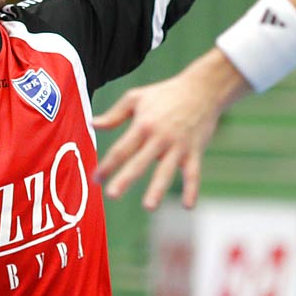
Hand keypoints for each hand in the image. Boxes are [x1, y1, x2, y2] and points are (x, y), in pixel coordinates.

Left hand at [94, 50, 248, 209]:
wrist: (202, 89)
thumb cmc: (166, 93)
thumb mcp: (136, 98)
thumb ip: (114, 114)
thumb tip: (92, 124)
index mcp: (143, 125)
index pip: (121, 149)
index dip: (107, 165)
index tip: (95, 179)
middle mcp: (160, 137)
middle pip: (139, 162)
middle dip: (125, 178)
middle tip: (112, 194)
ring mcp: (178, 146)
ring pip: (166, 170)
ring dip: (157, 189)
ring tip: (148, 206)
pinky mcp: (195, 151)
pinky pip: (194, 173)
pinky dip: (192, 189)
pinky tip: (188, 206)